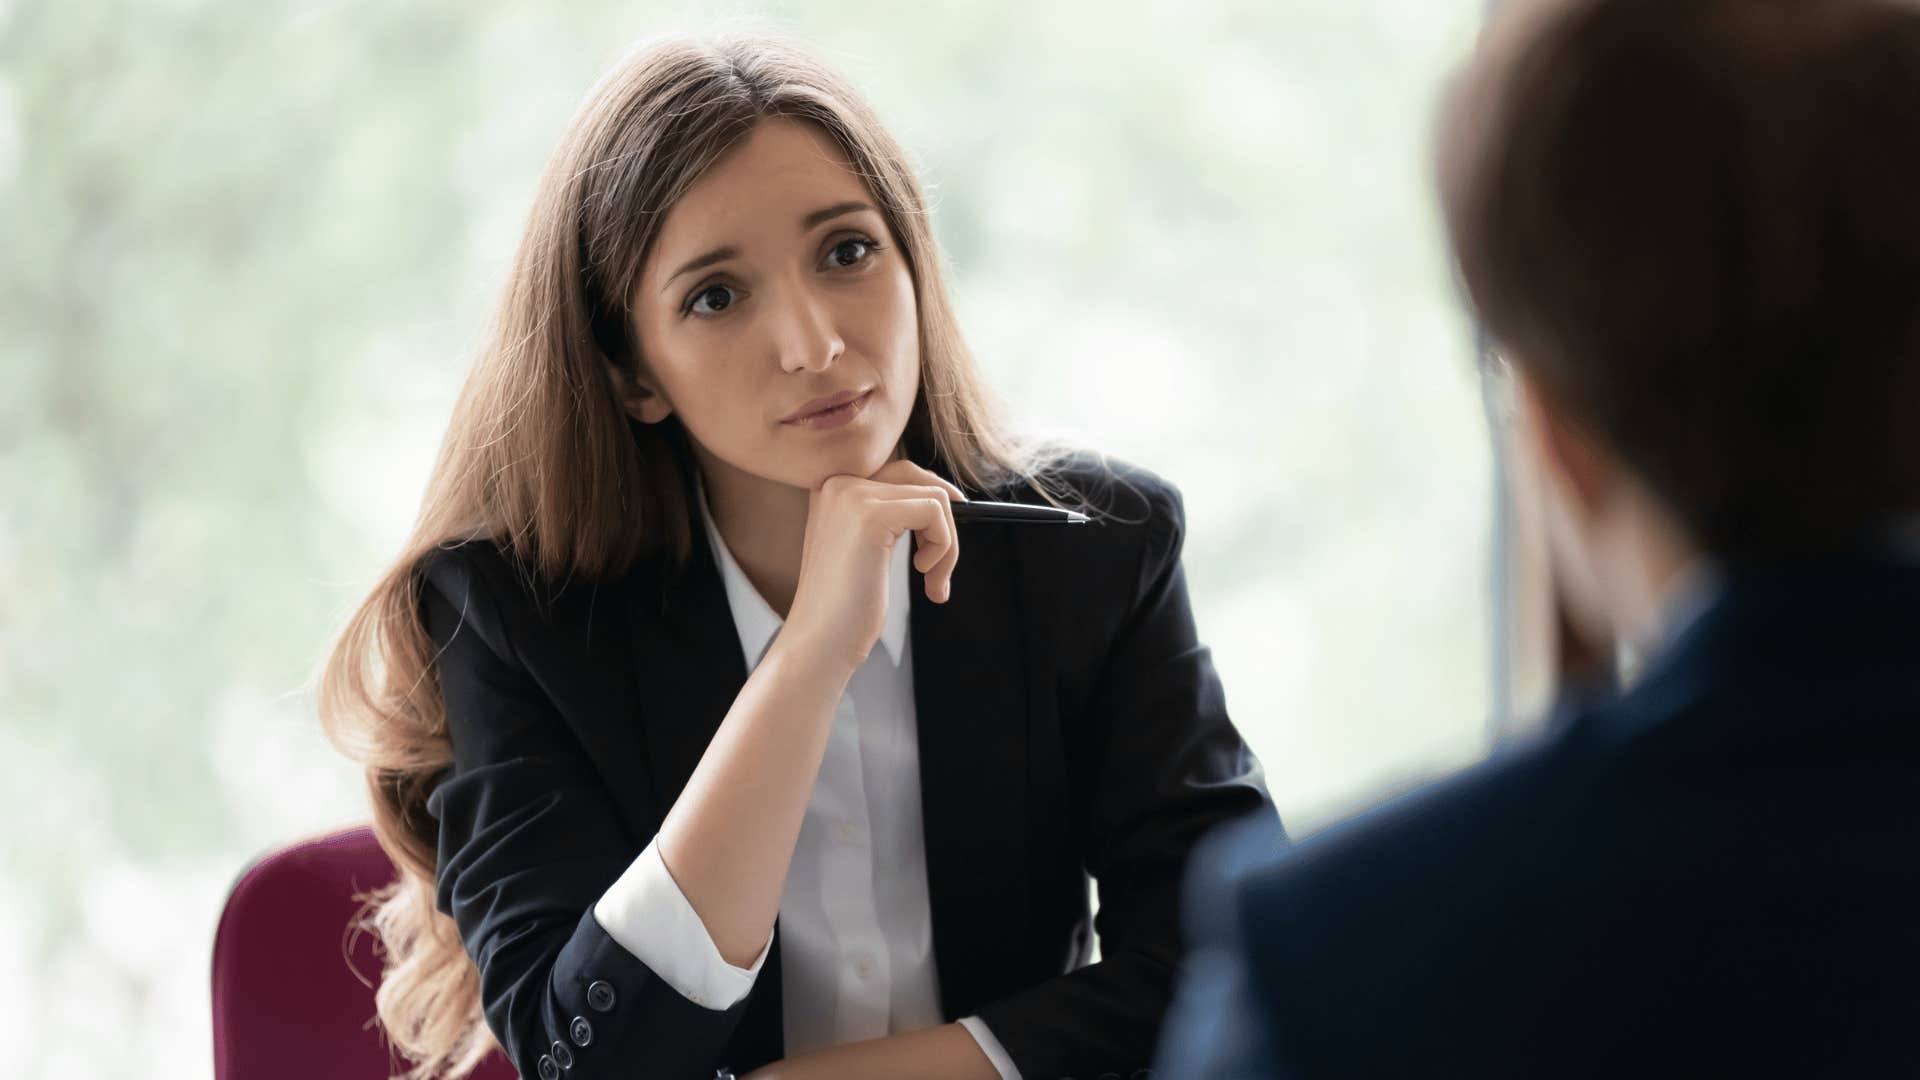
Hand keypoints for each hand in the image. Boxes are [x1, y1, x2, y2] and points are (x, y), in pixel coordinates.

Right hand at [779, 459, 964, 675]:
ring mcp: (853, 496)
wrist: (818, 642)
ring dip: (947, 545)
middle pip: (919, 478)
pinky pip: (935, 511)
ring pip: (934, 496)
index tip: (942, 539)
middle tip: (940, 566)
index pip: (901, 473)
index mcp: (834, 489)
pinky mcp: (871, 516)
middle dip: (943, 523)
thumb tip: (948, 496)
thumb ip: (890, 516)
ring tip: (932, 581)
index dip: (931, 503)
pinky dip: (944, 546)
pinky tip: (923, 574)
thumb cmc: (845, 607)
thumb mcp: (866, 548)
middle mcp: (838, 483)